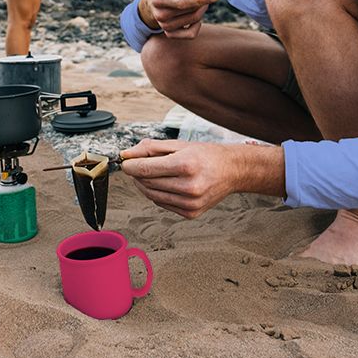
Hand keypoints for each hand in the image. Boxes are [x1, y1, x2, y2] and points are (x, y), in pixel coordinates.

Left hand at [119, 139, 237, 218]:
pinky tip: (164, 184)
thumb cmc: (206, 155)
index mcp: (186, 165)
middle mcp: (189, 186)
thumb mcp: (178, 145)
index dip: (130, 166)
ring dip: (144, 185)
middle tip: (137, 165)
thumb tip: (126, 154)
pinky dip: (157, 194)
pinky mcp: (190, 213)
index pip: (145, 170)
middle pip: (147, 183)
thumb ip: (150, 148)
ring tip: (150, 174)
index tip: (125, 162)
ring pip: (152, 196)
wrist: (232, 171)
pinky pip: (163, 204)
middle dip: (137, 174)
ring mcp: (190, 203)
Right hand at [139, 0, 217, 37]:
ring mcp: (165, 26)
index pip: (181, 2)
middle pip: (191, 10)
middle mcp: (160, 15)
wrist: (152, 5)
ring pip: (194, 20)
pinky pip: (191, 34)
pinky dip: (197, 25)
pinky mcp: (170, 34)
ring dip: (203, 8)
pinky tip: (196, 15)